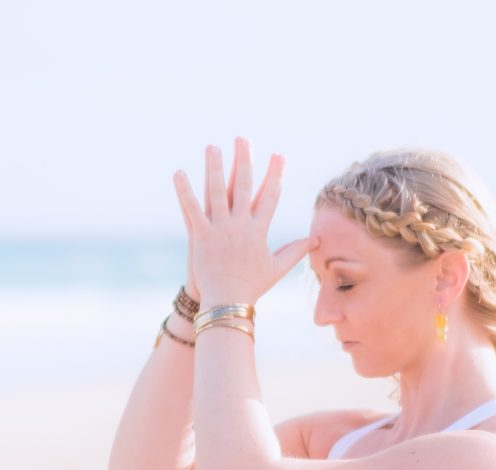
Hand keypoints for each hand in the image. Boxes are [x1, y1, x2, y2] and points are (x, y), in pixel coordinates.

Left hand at [173, 138, 317, 306]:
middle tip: (243, 139)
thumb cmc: (252, 288)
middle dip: (244, 160)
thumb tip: (315, 241)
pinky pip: (191, 208)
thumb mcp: (276, 268)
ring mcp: (220, 230)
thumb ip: (295, 251)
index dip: (275, 175)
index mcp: (258, 231)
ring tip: (212, 147)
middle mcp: (240, 226)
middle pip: (243, 186)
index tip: (280, 156)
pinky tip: (179, 173)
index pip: (270, 196)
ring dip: (214, 167)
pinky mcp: (201, 237)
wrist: (227, 304)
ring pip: (216, 191)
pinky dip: (184, 191)